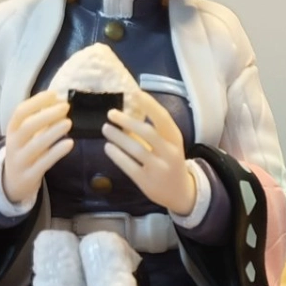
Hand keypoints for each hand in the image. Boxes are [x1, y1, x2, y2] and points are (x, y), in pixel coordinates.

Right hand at [1, 91, 71, 207]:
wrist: (13, 183)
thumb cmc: (25, 151)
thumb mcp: (27, 135)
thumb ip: (41, 119)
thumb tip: (60, 100)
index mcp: (12, 130)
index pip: (20, 112)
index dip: (36, 101)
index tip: (54, 94)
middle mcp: (13, 144)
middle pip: (27, 126)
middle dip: (47, 115)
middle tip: (66, 107)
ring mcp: (20, 160)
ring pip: (36, 145)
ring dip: (53, 132)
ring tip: (69, 122)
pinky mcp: (30, 175)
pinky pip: (44, 163)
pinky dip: (57, 152)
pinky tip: (70, 143)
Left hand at [104, 90, 197, 214]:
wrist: (180, 192)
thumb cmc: (170, 162)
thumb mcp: (169, 145)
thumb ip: (154, 131)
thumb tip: (127, 112)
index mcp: (175, 139)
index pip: (163, 118)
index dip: (149, 105)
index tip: (135, 93)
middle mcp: (170, 153)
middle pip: (147, 133)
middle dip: (127, 121)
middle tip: (111, 113)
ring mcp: (159, 168)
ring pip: (136, 149)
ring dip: (118, 137)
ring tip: (105, 128)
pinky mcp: (147, 182)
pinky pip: (129, 166)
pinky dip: (117, 155)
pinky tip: (108, 147)